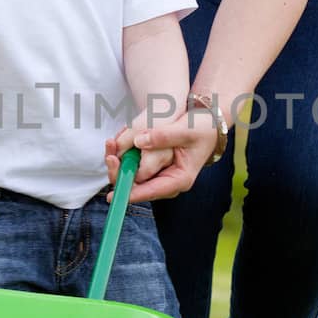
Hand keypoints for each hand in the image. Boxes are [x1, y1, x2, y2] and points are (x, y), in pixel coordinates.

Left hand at [105, 111, 220, 201]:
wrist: (208, 122)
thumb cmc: (202, 128)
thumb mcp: (186, 129)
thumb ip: (164, 136)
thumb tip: (139, 142)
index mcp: (179, 179)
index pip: (152, 191)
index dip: (131, 194)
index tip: (113, 195)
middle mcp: (167, 180)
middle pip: (138, 186)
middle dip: (120, 172)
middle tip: (110, 156)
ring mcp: (159, 173)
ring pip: (132, 175)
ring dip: (118, 161)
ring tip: (111, 143)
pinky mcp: (153, 163)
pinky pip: (133, 163)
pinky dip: (123, 153)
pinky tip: (116, 141)